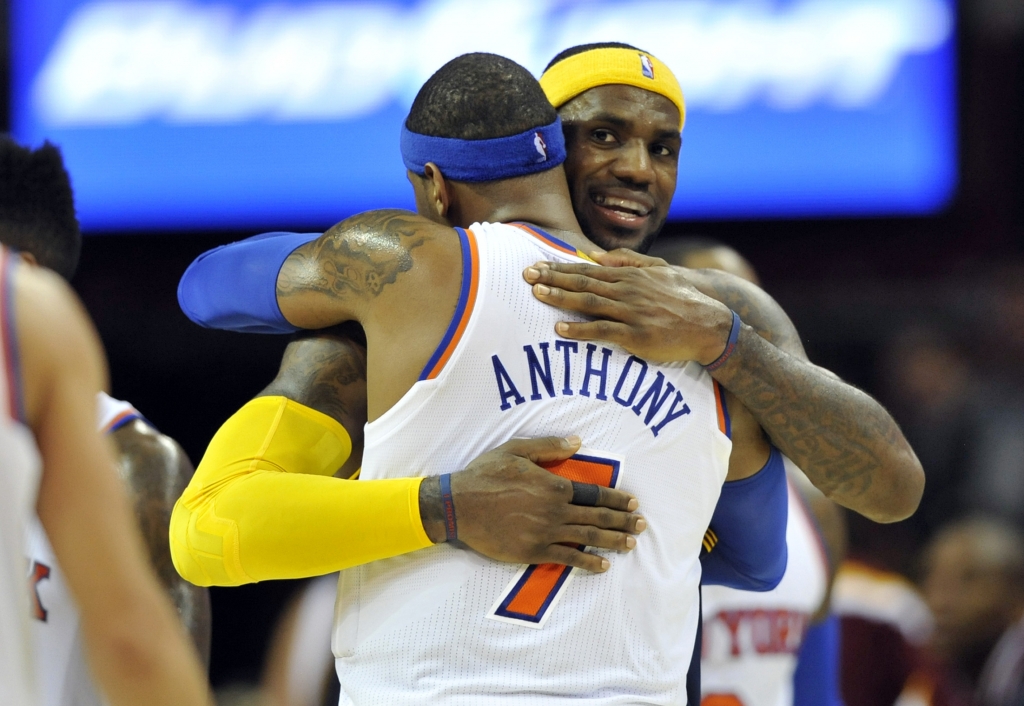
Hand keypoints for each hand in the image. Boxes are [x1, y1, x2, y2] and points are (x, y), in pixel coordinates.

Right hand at [420, 436, 645, 572]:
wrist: (458, 505)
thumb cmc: (485, 474)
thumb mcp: (515, 450)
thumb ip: (548, 447)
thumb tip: (577, 441)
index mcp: (553, 485)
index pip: (593, 493)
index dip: (616, 499)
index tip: (633, 503)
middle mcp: (555, 510)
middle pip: (597, 516)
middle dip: (622, 521)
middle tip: (642, 525)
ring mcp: (545, 533)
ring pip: (587, 537)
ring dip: (612, 540)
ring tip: (631, 543)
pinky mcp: (533, 551)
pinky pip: (567, 558)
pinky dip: (588, 562)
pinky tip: (603, 565)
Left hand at [523, 255, 733, 364]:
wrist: (710, 325)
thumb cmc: (683, 299)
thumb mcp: (660, 271)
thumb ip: (629, 261)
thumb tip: (597, 256)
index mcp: (630, 276)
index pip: (588, 270)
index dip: (560, 268)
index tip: (536, 266)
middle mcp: (628, 291)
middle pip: (583, 283)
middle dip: (553, 278)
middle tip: (525, 275)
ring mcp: (632, 313)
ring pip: (589, 303)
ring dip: (561, 299)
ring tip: (537, 294)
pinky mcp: (637, 336)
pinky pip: (603, 332)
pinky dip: (580, 331)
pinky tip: (560, 329)